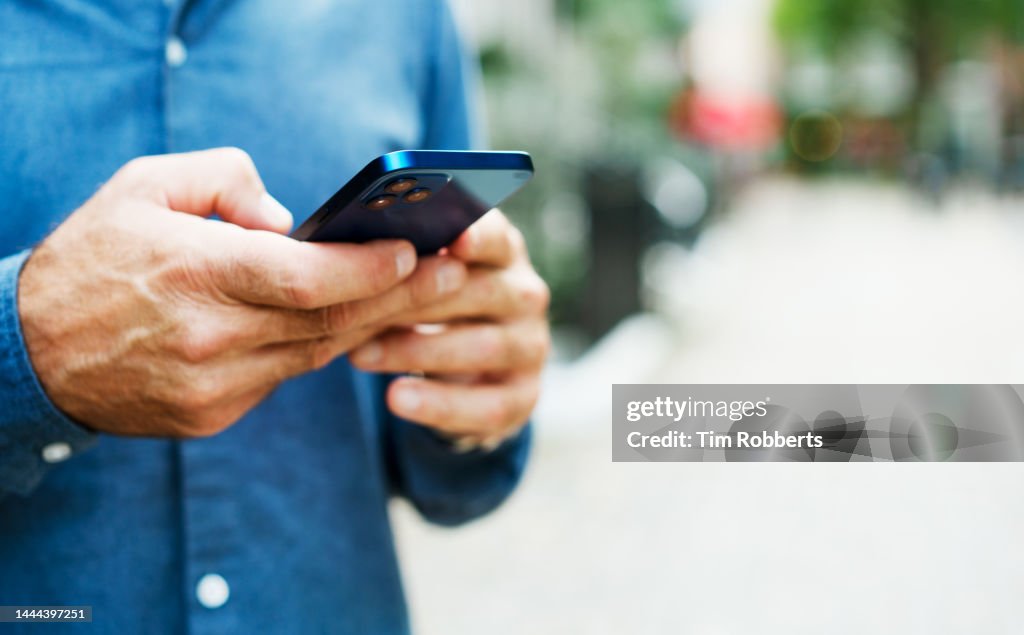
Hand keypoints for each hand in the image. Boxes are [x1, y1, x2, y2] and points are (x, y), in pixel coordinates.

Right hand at [19, 148, 466, 437]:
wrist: (29, 353)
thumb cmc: (93, 258)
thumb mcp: (144, 186)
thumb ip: (224, 181)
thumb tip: (290, 220)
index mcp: (193, 272)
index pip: (304, 278)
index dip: (368, 270)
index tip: (415, 251)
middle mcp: (209, 337)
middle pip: (327, 322)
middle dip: (400, 298)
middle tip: (455, 274)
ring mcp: (212, 387)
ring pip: (314, 354)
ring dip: (371, 325)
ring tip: (419, 296)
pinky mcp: (211, 416)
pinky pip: (282, 378)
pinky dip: (316, 348)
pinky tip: (350, 325)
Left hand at [350, 210, 549, 447]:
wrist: (461, 377)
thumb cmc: (429, 308)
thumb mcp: (420, 279)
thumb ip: (405, 261)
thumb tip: (355, 251)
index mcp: (502, 253)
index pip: (496, 238)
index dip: (477, 237)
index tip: (451, 241)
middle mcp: (525, 295)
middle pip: (482, 291)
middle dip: (418, 301)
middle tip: (359, 308)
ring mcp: (530, 346)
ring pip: (483, 348)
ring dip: (417, 352)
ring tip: (360, 356)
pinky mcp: (524, 395)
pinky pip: (488, 404)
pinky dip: (439, 404)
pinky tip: (397, 398)